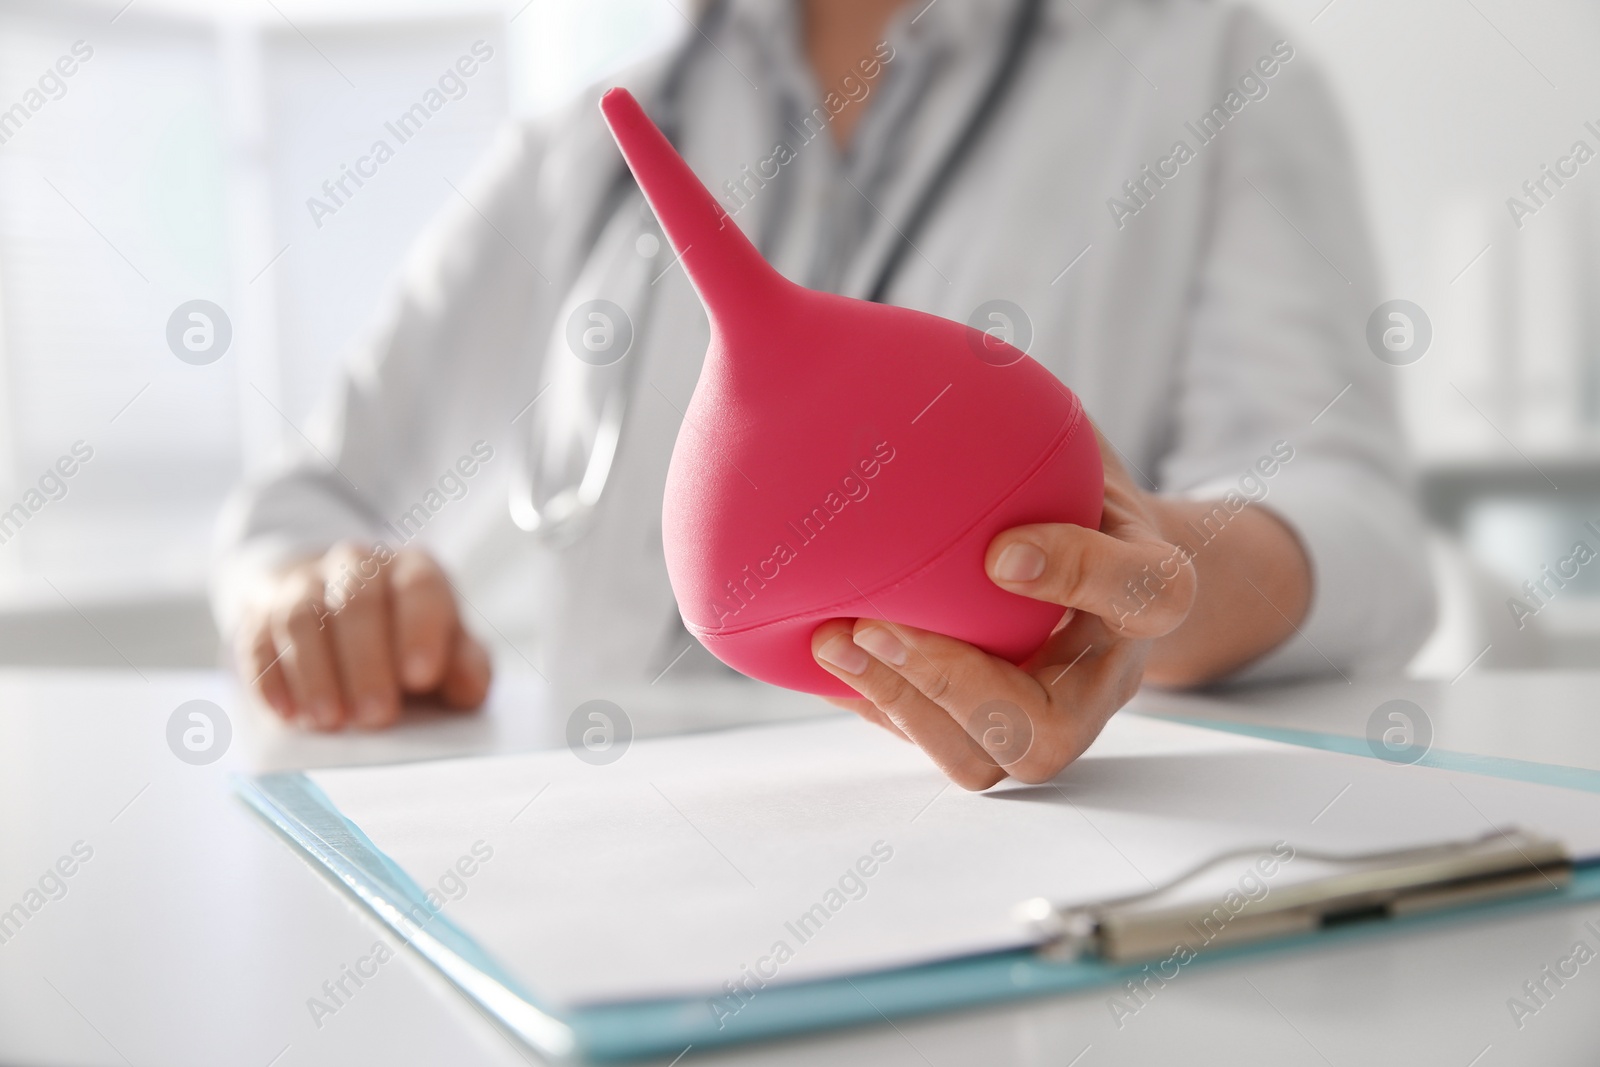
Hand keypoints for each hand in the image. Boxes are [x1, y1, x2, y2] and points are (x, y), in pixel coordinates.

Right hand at [234, 543, 490, 729]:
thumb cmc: (405, 636)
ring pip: (302, 616)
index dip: (419, 630)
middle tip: (376, 716)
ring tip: (330, 720)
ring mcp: (304, 583)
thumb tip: (469, 688)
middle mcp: (357, 565)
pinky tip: (286, 712)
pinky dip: (269, 677)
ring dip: (315, 672)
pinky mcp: (261, 612)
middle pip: (357, 602)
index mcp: (412, 570)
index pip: (418, 587)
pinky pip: (258, 638)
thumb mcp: (446, 646)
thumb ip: (465, 666)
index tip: (421, 677)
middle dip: (366, 662)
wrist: (336, 604)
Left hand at [811, 429, 1197, 789]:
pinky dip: (873, 702)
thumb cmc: (1072, 487)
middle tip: (877, 623)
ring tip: (831, 638)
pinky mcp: (986, 732)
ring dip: (900, 706)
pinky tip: (819, 644)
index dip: (1081, 578)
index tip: (1001, 549)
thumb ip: (1027, 418)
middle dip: (955, 686)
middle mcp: (1101, 676)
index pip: (1148, 595)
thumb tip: (920, 341)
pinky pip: (932, 743)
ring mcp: (1043, 716)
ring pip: (982, 761)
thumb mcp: (1072, 439)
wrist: (1095, 556)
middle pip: (1047, 731)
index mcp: (1147, 593)